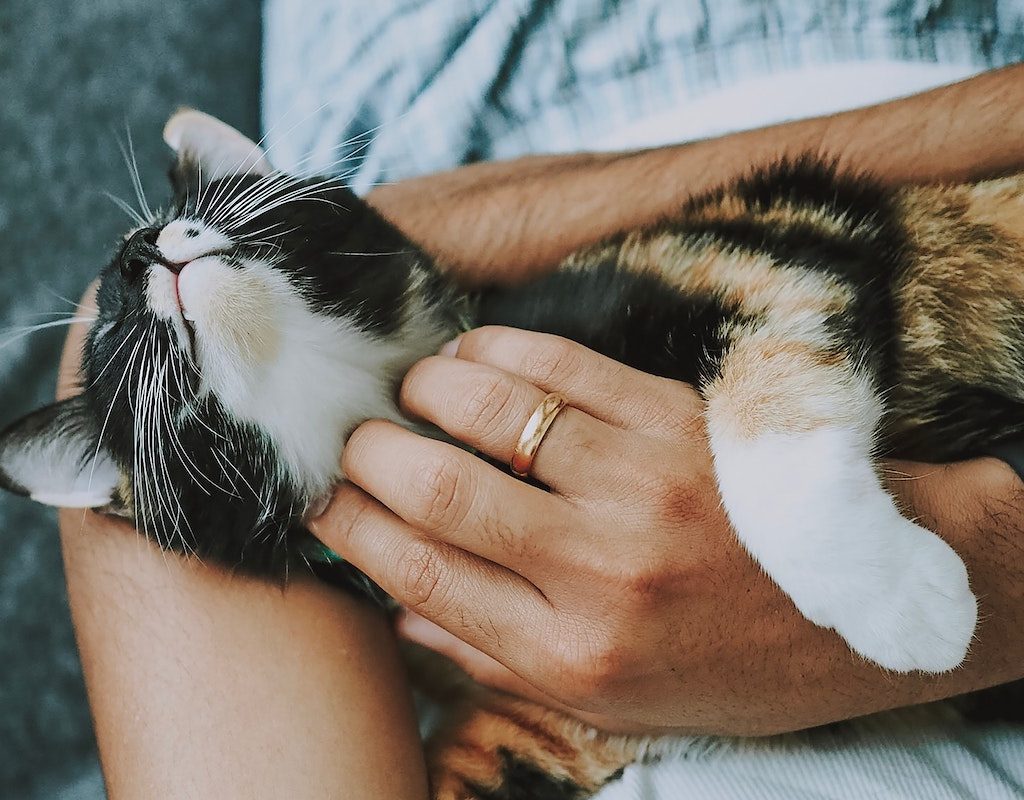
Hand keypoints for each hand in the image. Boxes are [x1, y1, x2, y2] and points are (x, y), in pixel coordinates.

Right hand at [311, 326, 1023, 735]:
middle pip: (436, 487)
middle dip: (369, 453)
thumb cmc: (723, 663)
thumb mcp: (611, 701)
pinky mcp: (674, 417)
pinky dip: (497, 349)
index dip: (349, 528)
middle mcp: (596, 566)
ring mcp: (639, 481)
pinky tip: (473, 356)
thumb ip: (497, 659)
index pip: (420, 576)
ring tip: (409, 393)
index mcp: (570, 649)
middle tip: (355, 441)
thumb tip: (399, 614)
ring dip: (425, 389)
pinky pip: (560, 365)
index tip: (318, 498)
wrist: (854, 608)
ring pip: (490, 411)